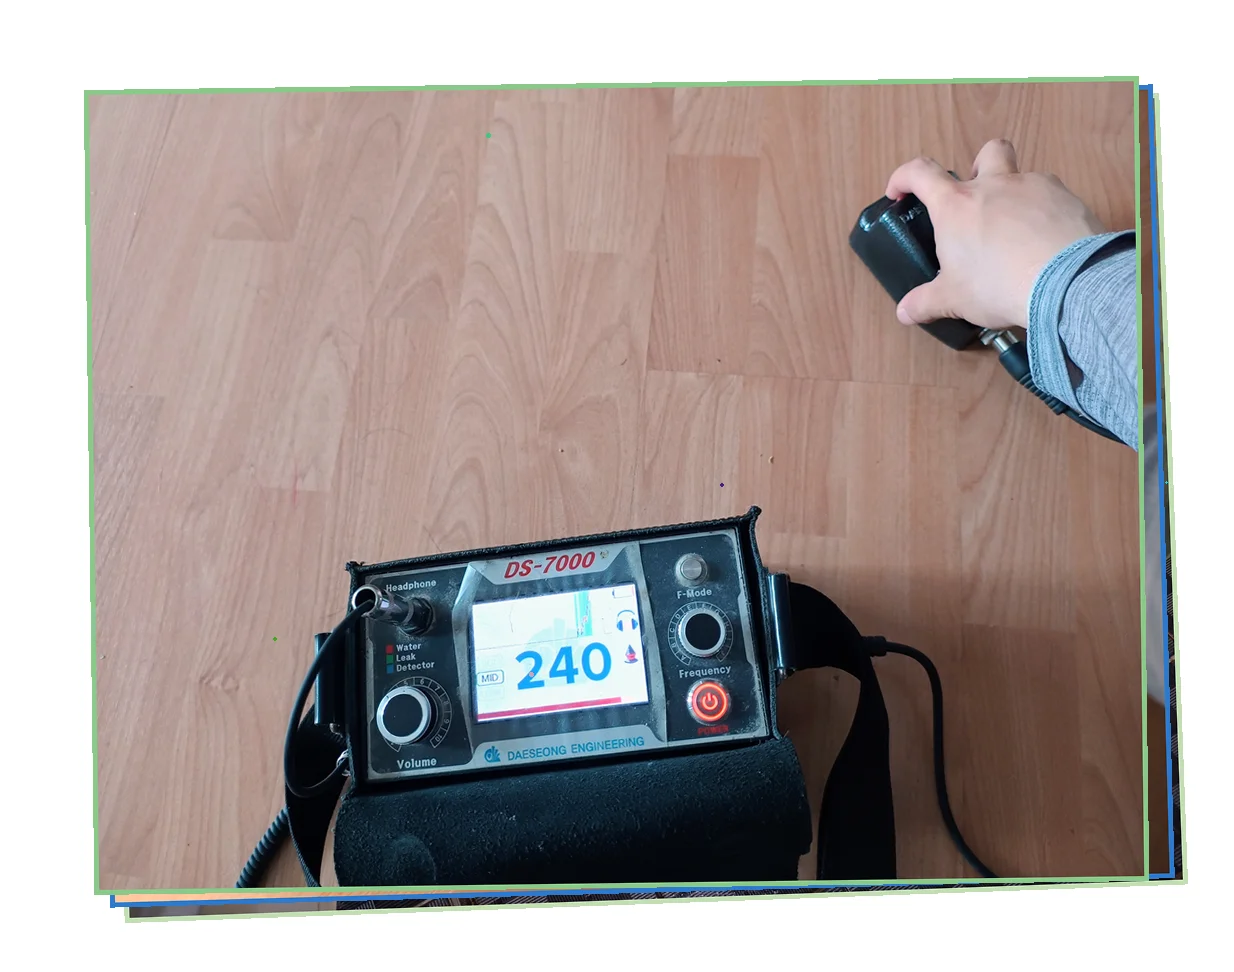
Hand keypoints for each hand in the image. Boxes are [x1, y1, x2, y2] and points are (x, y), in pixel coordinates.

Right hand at [885, 139, 1106, 330]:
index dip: (904, 177)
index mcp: (956, 205)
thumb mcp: (954, 300)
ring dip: (1016, 196)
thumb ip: (926, 302)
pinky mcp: (1068, 199)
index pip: (920, 173)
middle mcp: (995, 185)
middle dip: (980, 167)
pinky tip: (1047, 243)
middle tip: (978, 199)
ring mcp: (1035, 187)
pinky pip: (1053, 198)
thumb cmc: (997, 285)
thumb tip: (905, 312)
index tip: (900, 193)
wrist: (1065, 282)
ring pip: (1024, 176)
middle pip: (987, 152)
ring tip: (1018, 233)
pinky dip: (1046, 215)